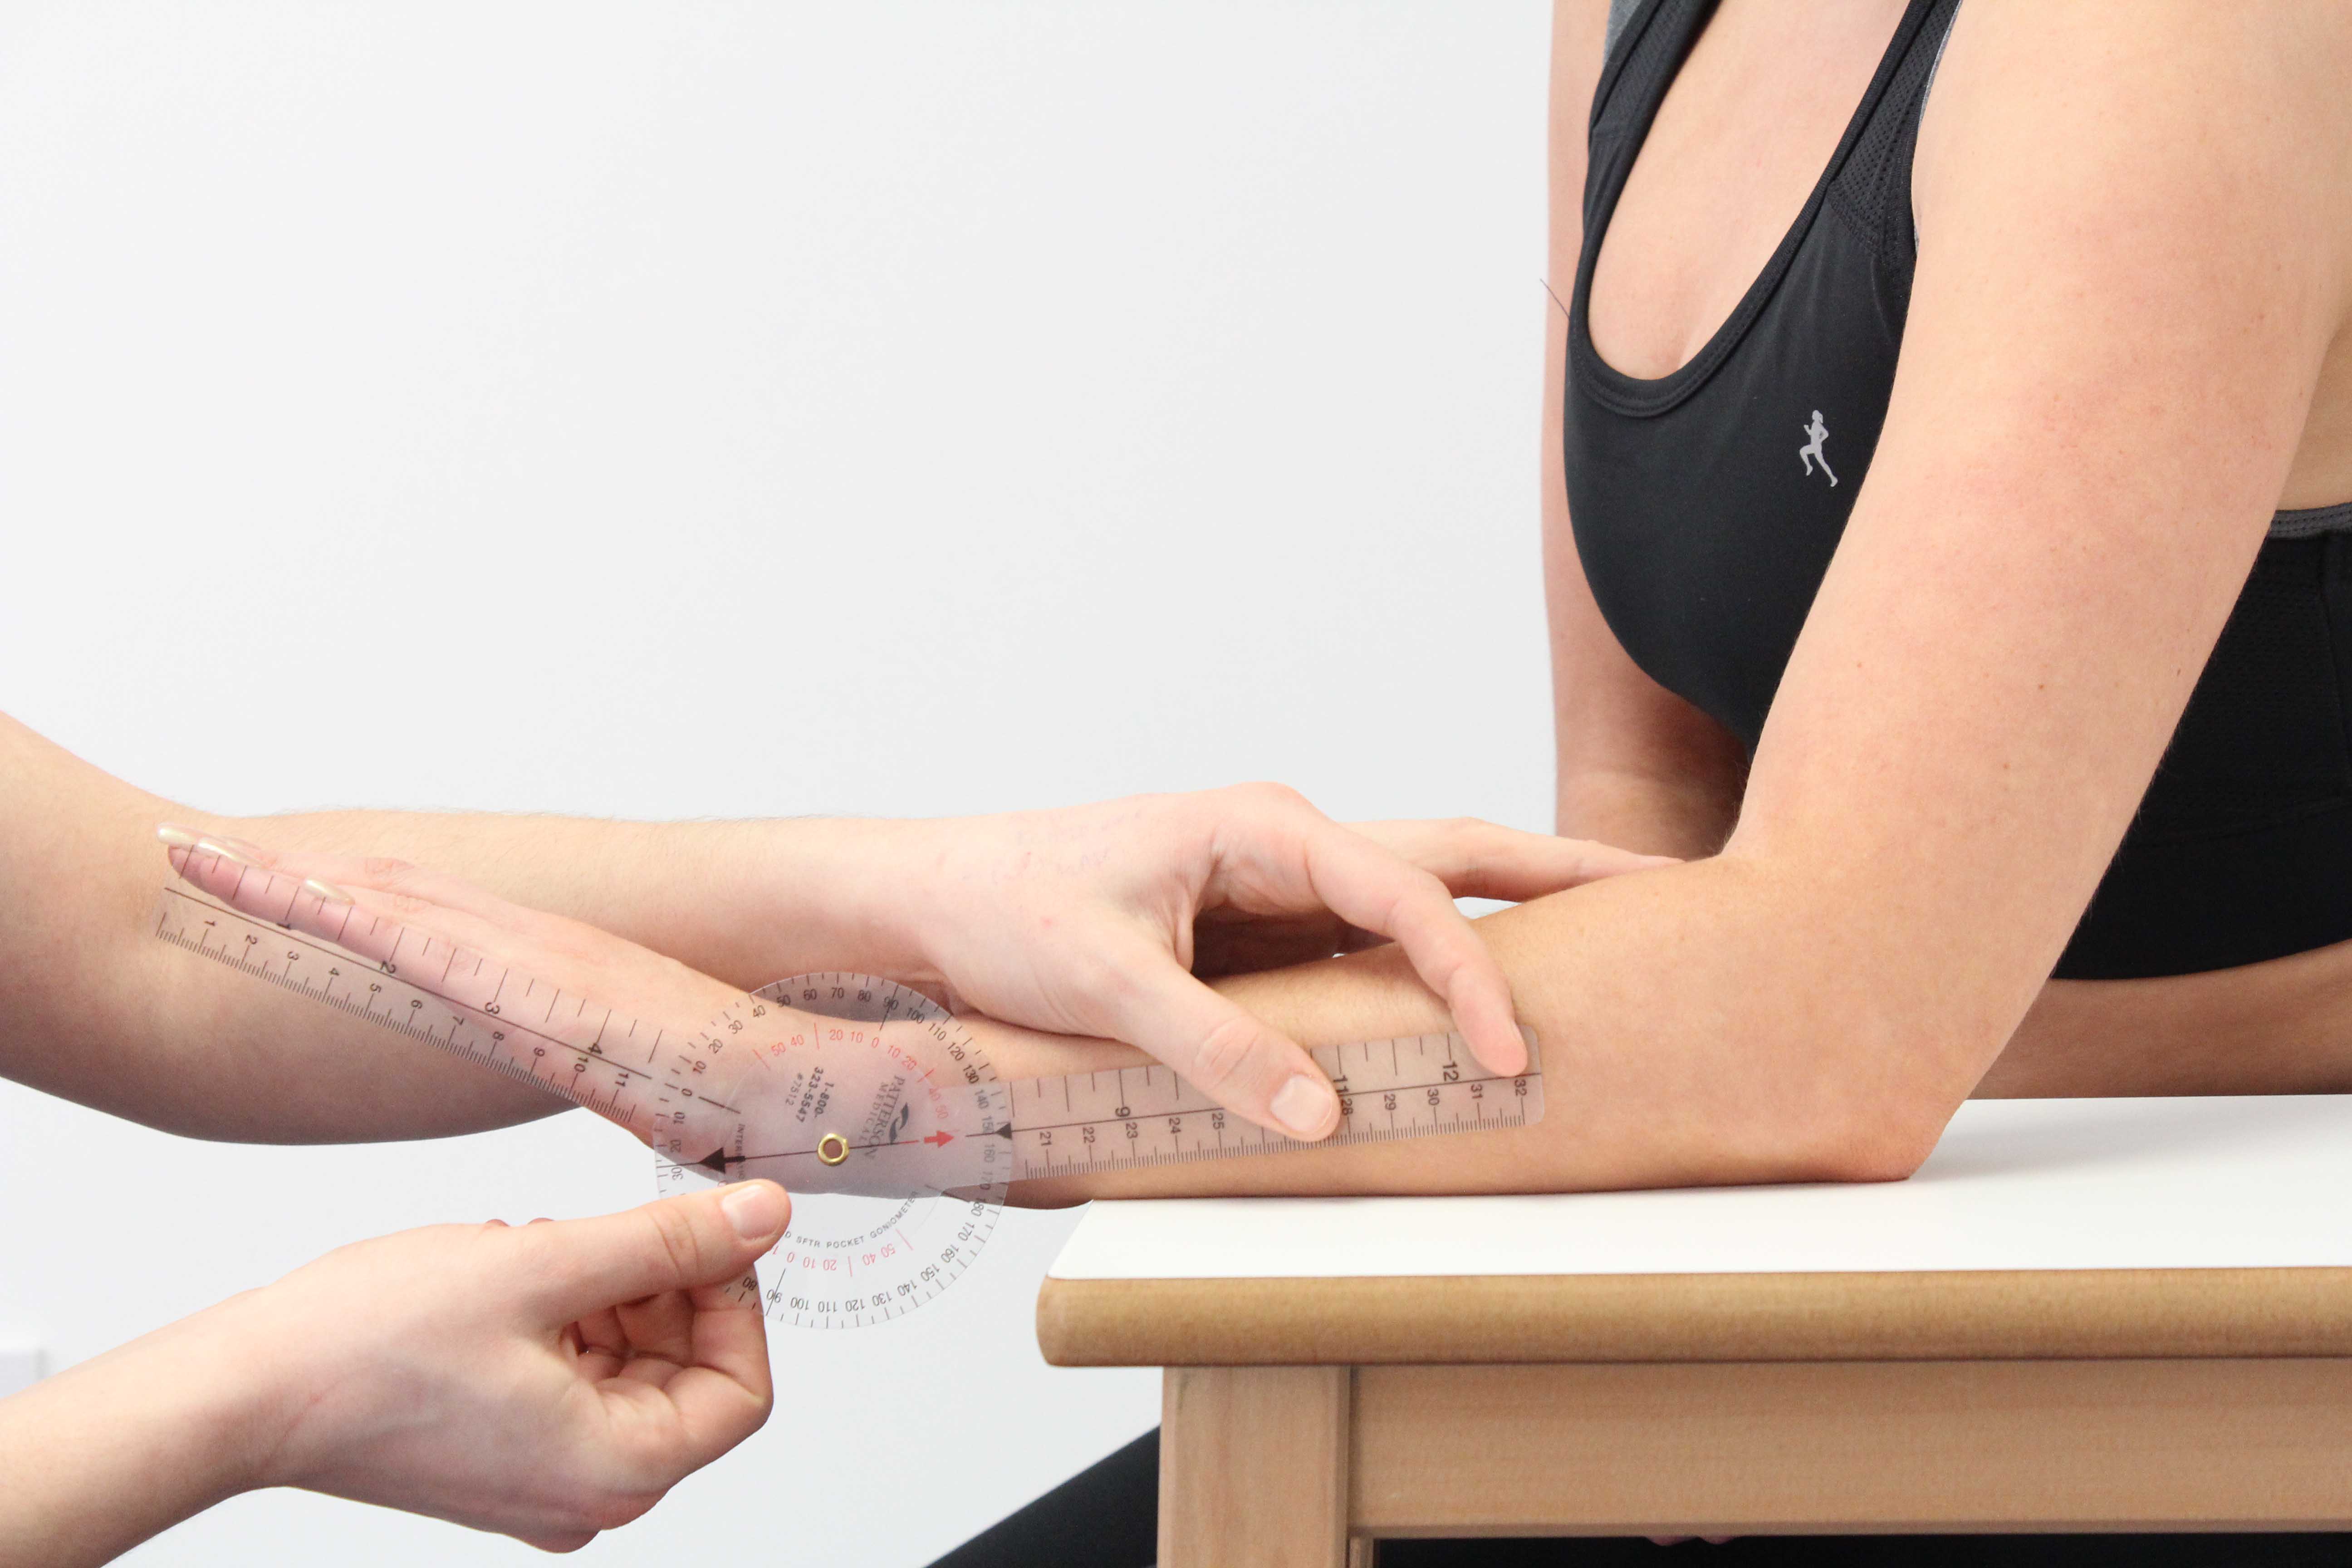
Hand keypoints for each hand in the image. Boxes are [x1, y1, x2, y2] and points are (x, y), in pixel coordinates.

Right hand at [228, 1180, 789, 1550]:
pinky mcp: (502, 1460)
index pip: (742, 1392)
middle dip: (661, 1295)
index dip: (733, 1304)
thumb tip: (764, 1218)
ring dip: (607, 1298)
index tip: (702, 1240)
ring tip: (539, 1251)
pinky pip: (574, 1385)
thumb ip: (669, 1243)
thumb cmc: (373, 1343)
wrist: (247, 1390)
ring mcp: (541, 1484)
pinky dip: (563, 1322)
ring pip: (630, 1374)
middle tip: (605, 1234)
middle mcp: (587, 1497)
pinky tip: (512, 1279)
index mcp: (617, 1472)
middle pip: (686, 1381)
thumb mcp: (548, 1266)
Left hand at [887, 787, 1671, 1137]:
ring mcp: (1281, 885)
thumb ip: (1212, 1045)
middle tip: (1670, 892)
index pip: (1406, 892)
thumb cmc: (1007, 910)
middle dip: (1558, 875)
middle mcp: (1287, 845)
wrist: (936, 898)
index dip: (1469, 971)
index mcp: (1263, 829)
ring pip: (1421, 895)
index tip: (1510, 1050)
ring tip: (1613, 939)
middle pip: (1452, 854)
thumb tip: (1319, 1118)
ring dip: (1509, 916)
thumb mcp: (1102, 980)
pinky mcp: (1264, 930)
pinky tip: (1483, 999)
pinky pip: (1370, 945)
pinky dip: (1437, 964)